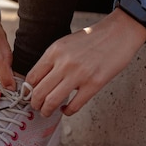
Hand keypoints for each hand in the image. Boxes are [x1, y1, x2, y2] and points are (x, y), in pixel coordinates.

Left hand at [26, 8, 145, 116]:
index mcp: (54, 51)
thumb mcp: (65, 43)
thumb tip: (40, 80)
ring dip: (47, 110)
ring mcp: (79, 74)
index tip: (29, 95)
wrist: (118, 33)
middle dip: (34, 104)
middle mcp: (64, 63)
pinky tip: (67, 109)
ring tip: (47, 112)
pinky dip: (67, 111)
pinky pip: (74, 105)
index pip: (32, 77)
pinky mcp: (94, 84)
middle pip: (39, 92)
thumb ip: (52, 60)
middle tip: (36, 107)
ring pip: (52, 101)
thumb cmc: (92, 39)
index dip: (27, 90)